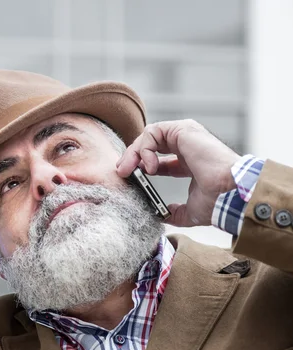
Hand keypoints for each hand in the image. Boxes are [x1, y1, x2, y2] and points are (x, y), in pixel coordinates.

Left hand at [116, 119, 239, 226]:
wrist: (229, 195)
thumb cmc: (217, 203)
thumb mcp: (189, 212)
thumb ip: (175, 212)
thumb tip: (163, 217)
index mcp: (189, 161)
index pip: (159, 159)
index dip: (141, 167)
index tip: (130, 179)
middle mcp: (187, 145)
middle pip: (150, 144)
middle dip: (132, 157)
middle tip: (121, 172)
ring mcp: (186, 136)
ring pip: (149, 135)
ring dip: (134, 152)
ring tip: (130, 170)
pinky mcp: (183, 130)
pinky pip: (153, 132)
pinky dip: (144, 148)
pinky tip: (149, 167)